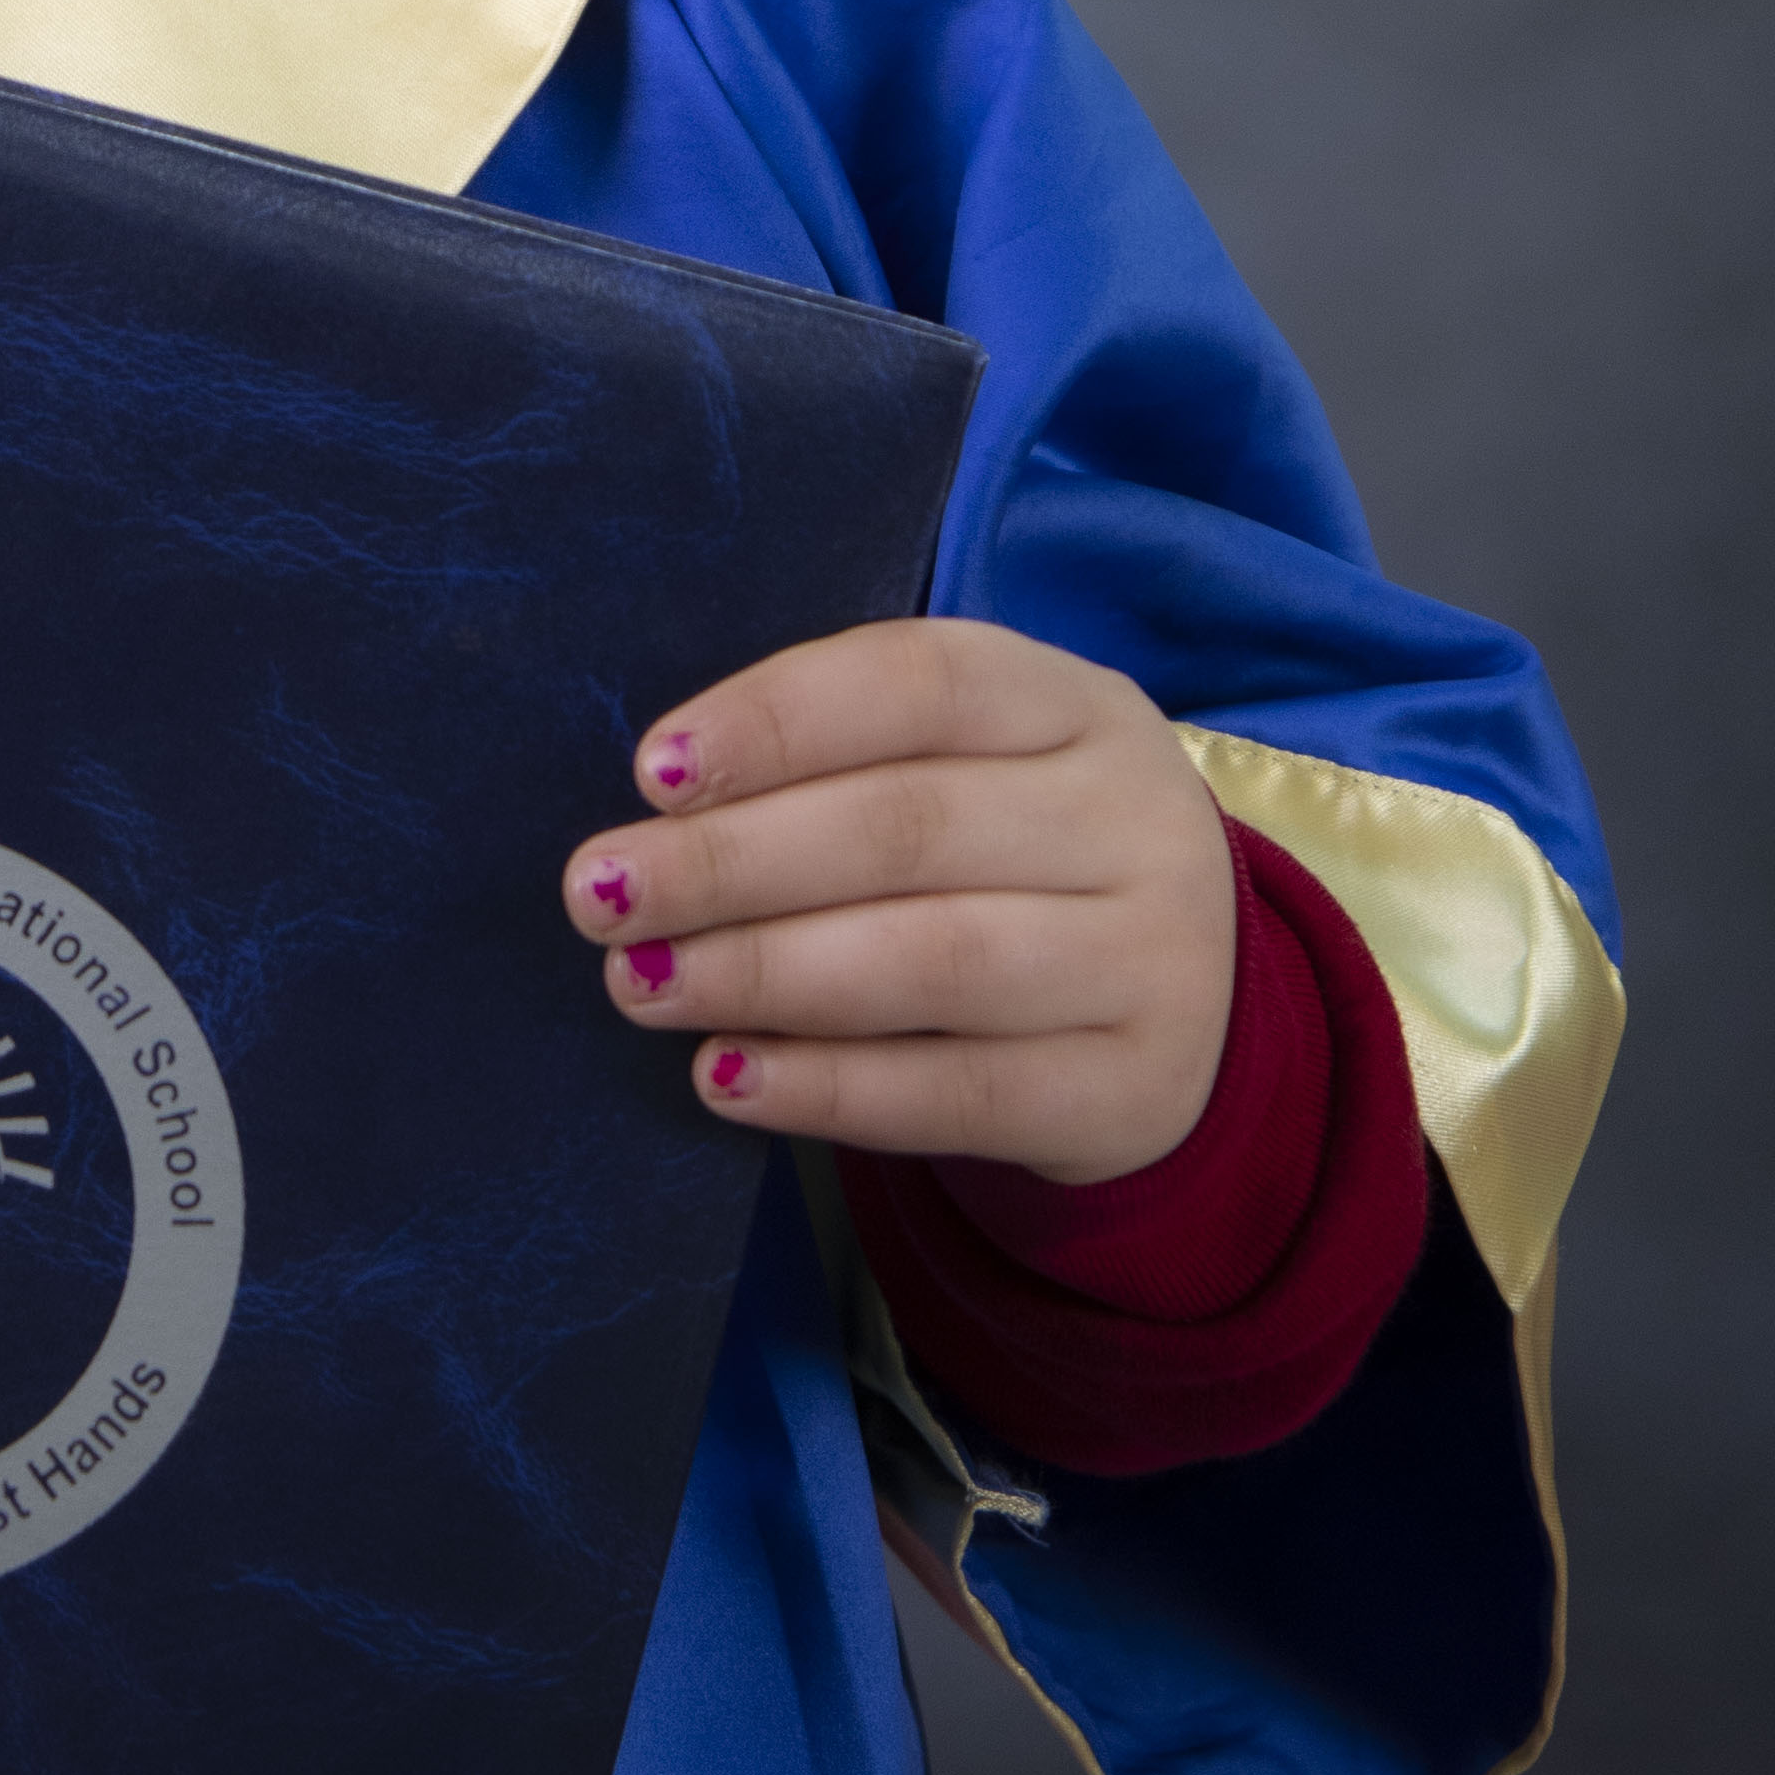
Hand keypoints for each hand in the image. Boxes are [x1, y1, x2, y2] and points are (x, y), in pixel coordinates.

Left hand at [562, 621, 1236, 1185]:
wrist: (1177, 1003)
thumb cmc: (1013, 855)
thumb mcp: (971, 769)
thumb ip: (842, 767)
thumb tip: (662, 810)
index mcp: (1078, 705)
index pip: (923, 681)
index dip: (779, 720)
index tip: (652, 772)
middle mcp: (1134, 821)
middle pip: (910, 828)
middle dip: (731, 862)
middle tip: (597, 895)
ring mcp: (1151, 961)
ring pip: (933, 962)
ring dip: (762, 973)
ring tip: (640, 983)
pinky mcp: (1129, 1092)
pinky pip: (958, 1092)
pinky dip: (826, 1088)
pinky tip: (725, 1076)